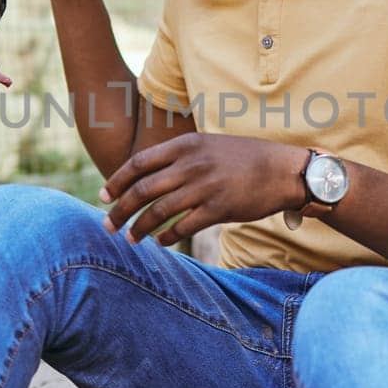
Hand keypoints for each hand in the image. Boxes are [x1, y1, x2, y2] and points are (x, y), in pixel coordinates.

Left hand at [99, 134, 307, 245]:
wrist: (283, 170)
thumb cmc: (244, 158)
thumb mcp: (208, 146)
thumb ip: (179, 157)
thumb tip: (147, 176)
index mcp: (186, 145)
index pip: (138, 163)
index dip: (116, 182)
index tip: (103, 197)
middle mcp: (191, 164)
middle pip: (142, 190)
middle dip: (120, 210)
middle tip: (107, 225)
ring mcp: (205, 186)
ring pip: (158, 211)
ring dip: (139, 228)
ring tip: (130, 238)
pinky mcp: (219, 208)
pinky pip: (183, 227)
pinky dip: (167, 237)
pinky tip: (160, 242)